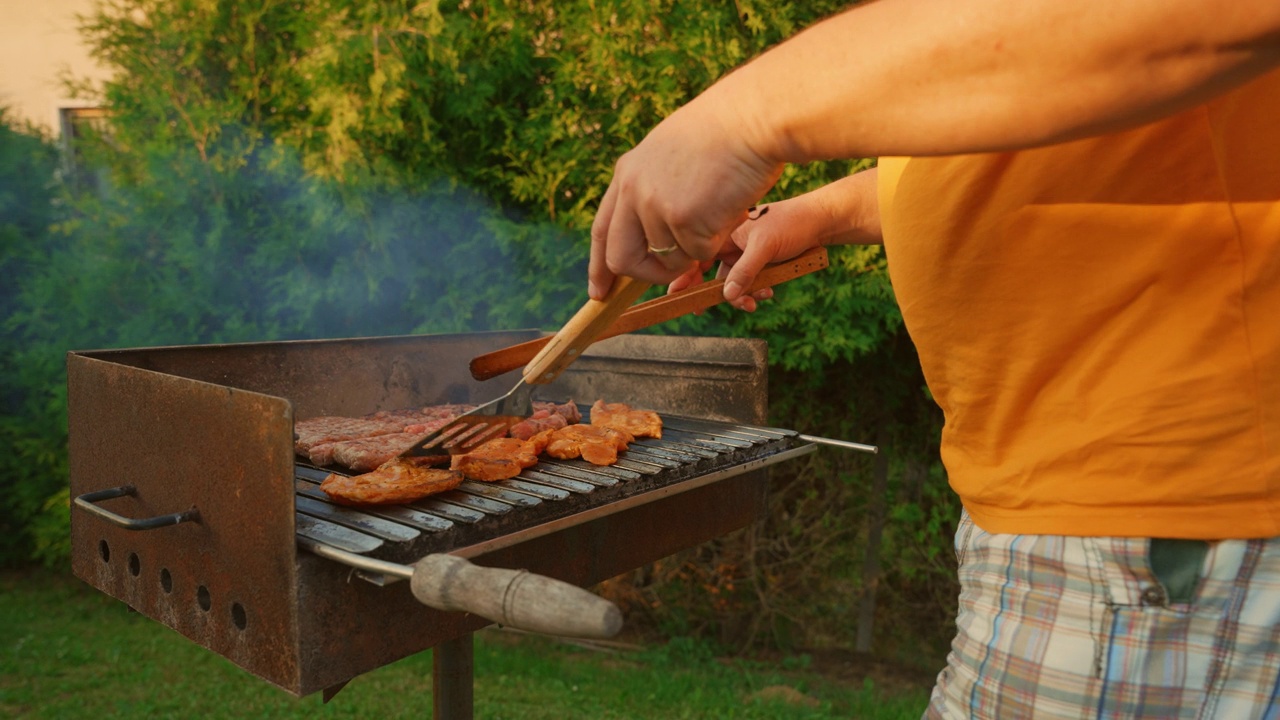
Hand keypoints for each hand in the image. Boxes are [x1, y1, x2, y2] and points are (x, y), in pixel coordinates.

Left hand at [588, 92, 784, 299]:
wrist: (752, 117)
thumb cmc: (726, 135)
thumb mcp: (672, 155)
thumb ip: (654, 189)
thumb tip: (652, 238)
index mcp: (627, 173)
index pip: (602, 229)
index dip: (599, 265)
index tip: (599, 291)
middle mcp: (632, 190)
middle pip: (621, 258)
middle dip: (645, 276)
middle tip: (671, 278)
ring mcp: (655, 205)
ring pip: (669, 260)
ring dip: (697, 251)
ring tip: (720, 214)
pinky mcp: (682, 218)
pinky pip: (698, 254)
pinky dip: (718, 241)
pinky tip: (730, 209)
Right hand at [669, 170, 883, 310]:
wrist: (821, 221)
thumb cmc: (792, 224)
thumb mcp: (766, 248)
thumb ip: (744, 272)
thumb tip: (726, 296)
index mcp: (726, 231)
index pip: (697, 254)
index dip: (685, 274)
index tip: (676, 294)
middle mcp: (731, 242)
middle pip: (710, 272)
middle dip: (713, 291)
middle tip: (702, 309)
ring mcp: (744, 253)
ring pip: (731, 282)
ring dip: (740, 295)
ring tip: (755, 302)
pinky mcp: (758, 262)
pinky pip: (749, 283)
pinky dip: (755, 291)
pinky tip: (767, 293)